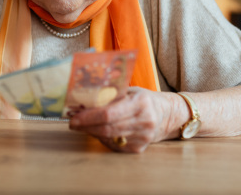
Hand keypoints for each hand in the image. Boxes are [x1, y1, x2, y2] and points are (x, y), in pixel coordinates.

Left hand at [69, 87, 184, 152]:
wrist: (167, 115)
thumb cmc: (144, 100)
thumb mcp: (131, 91)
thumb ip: (112, 95)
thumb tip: (84, 99)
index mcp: (140, 103)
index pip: (109, 114)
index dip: (88, 117)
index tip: (74, 118)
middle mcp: (143, 121)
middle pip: (107, 128)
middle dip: (86, 126)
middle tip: (73, 123)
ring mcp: (142, 137)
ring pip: (109, 137)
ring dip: (92, 132)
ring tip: (83, 125)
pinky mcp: (139, 149)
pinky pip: (114, 145)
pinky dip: (103, 138)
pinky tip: (98, 131)